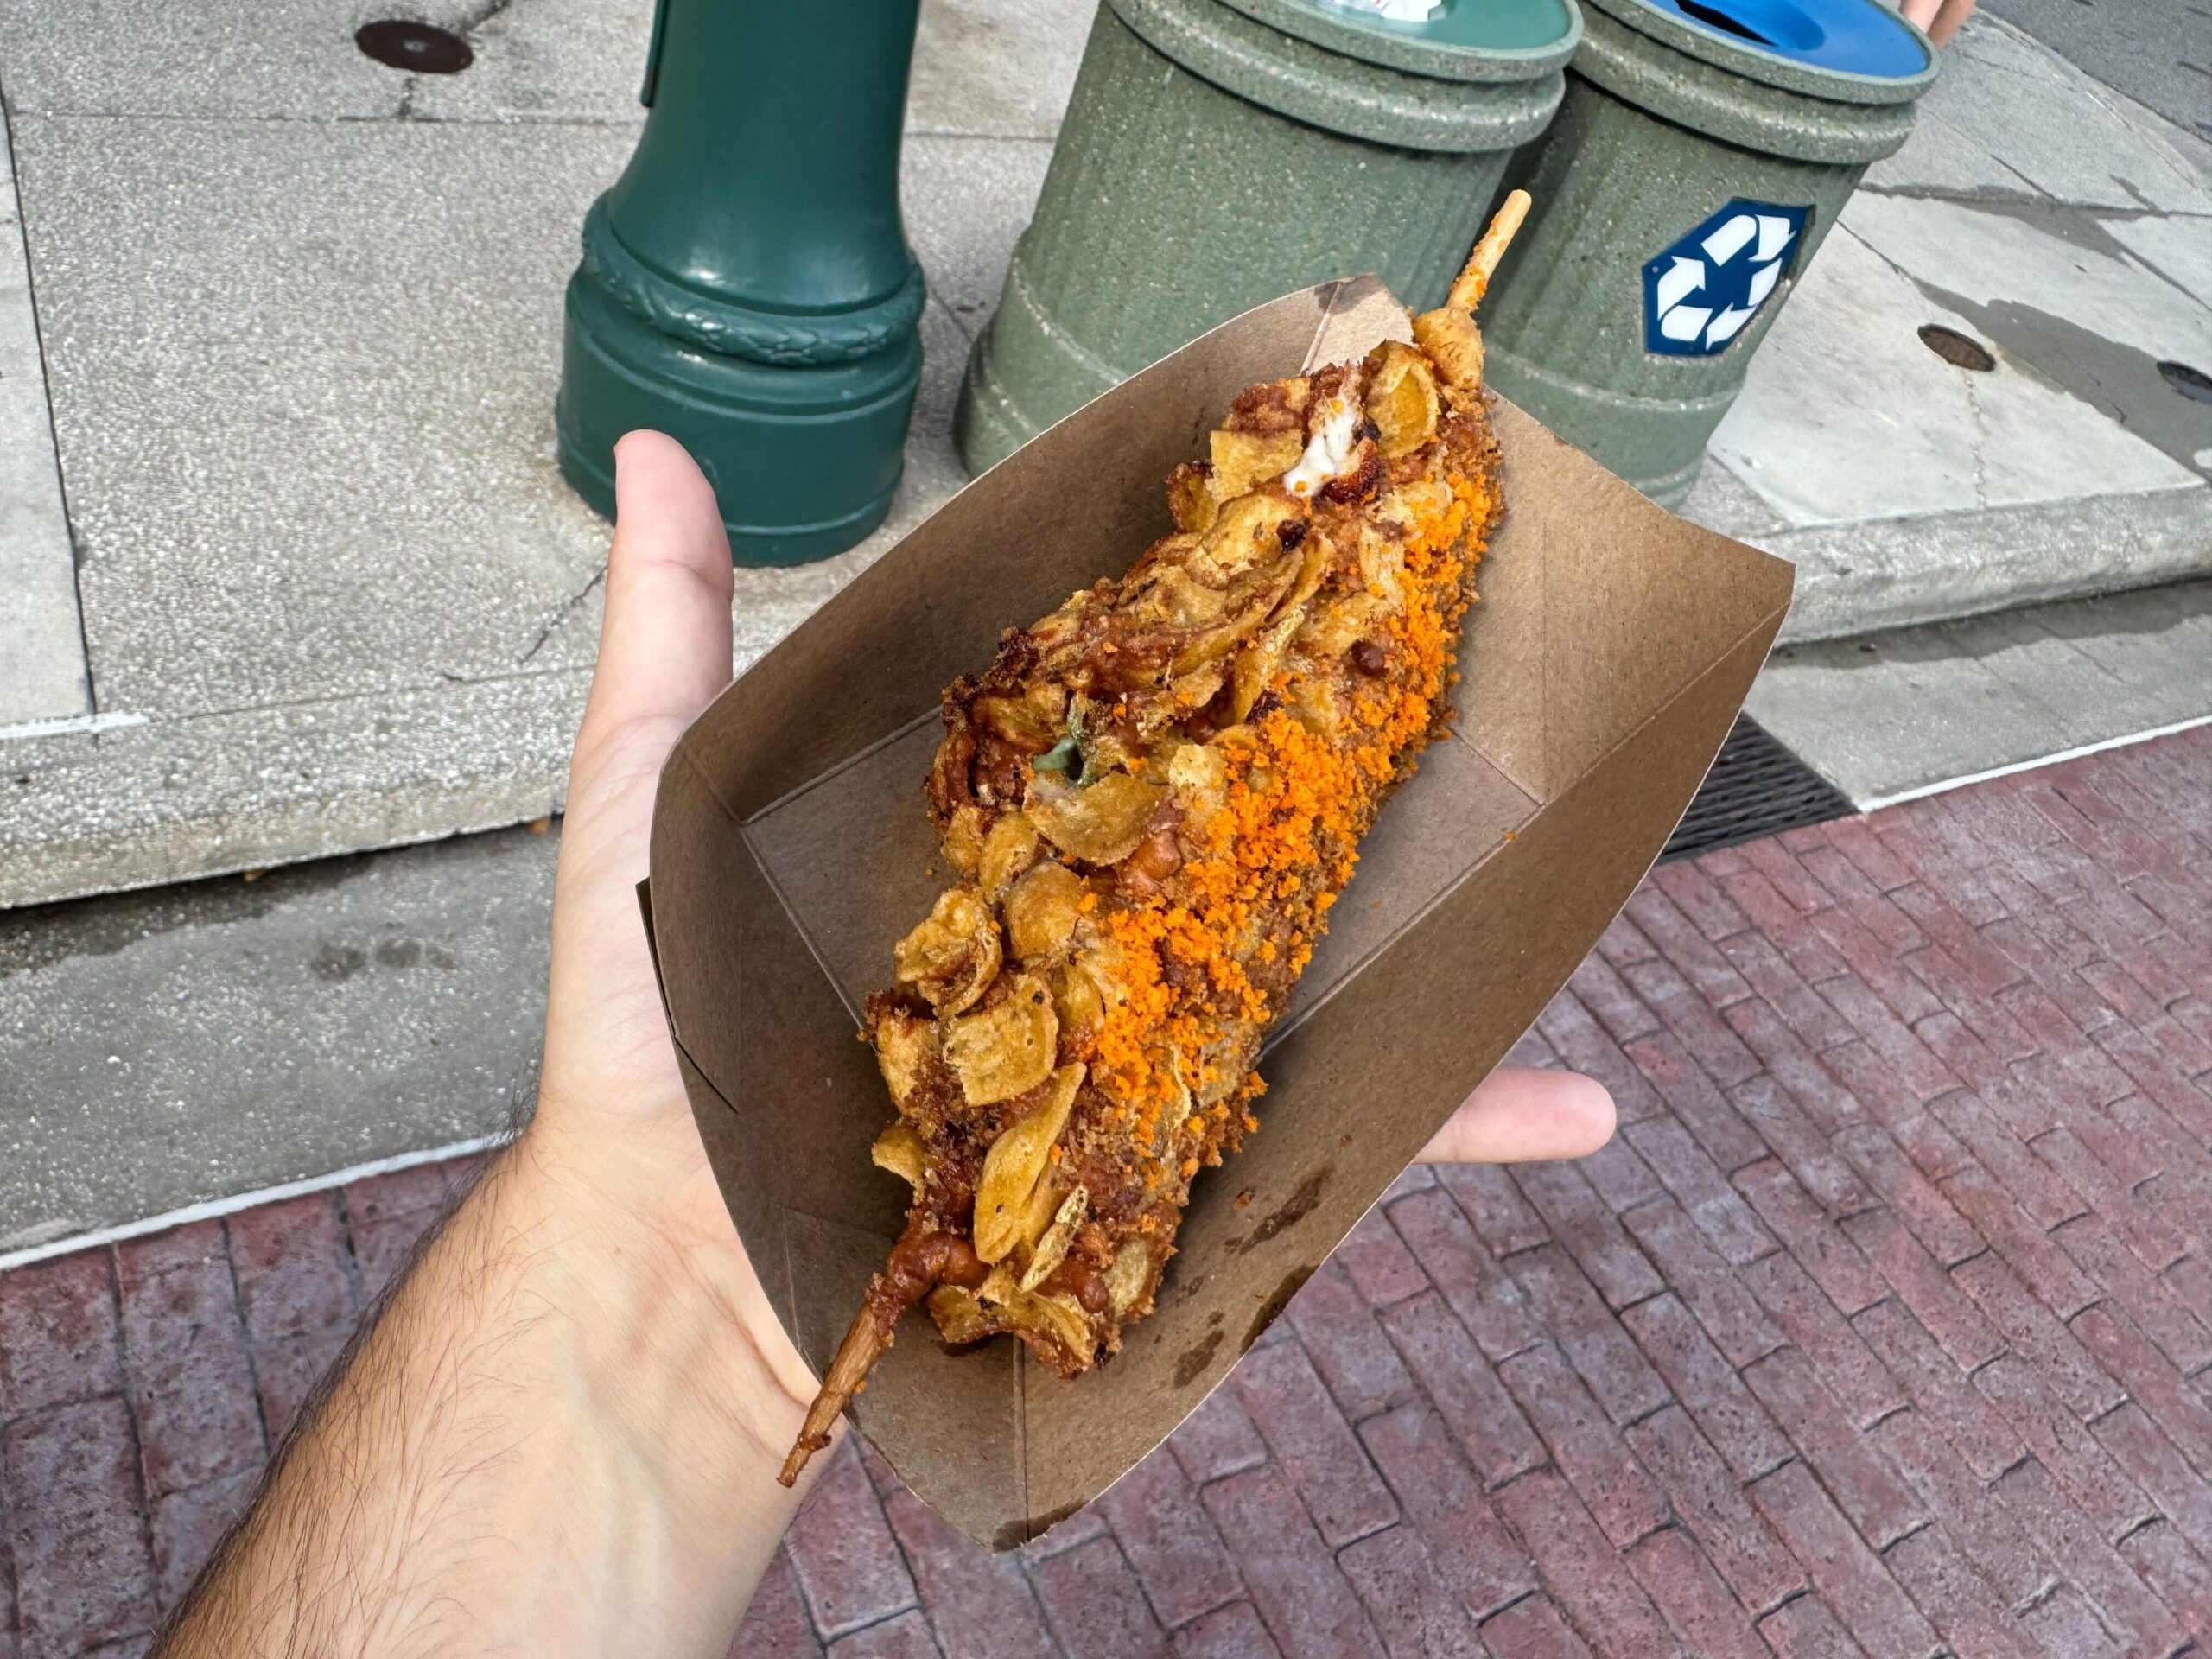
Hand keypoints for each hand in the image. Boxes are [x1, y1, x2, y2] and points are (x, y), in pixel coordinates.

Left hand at [541, 431, 1610, 1281]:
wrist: (666, 1276)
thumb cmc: (644, 1040)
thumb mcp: (648, 808)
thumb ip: (669, 637)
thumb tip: (652, 452)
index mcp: (982, 843)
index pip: (1119, 731)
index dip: (1206, 653)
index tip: (1302, 559)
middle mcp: (1074, 935)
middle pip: (1238, 842)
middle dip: (1353, 776)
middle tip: (1468, 688)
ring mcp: (1130, 1051)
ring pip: (1311, 977)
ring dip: (1443, 935)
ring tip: (1557, 854)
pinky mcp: (1164, 1167)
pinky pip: (1322, 1152)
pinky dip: (1452, 1130)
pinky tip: (1565, 1101)